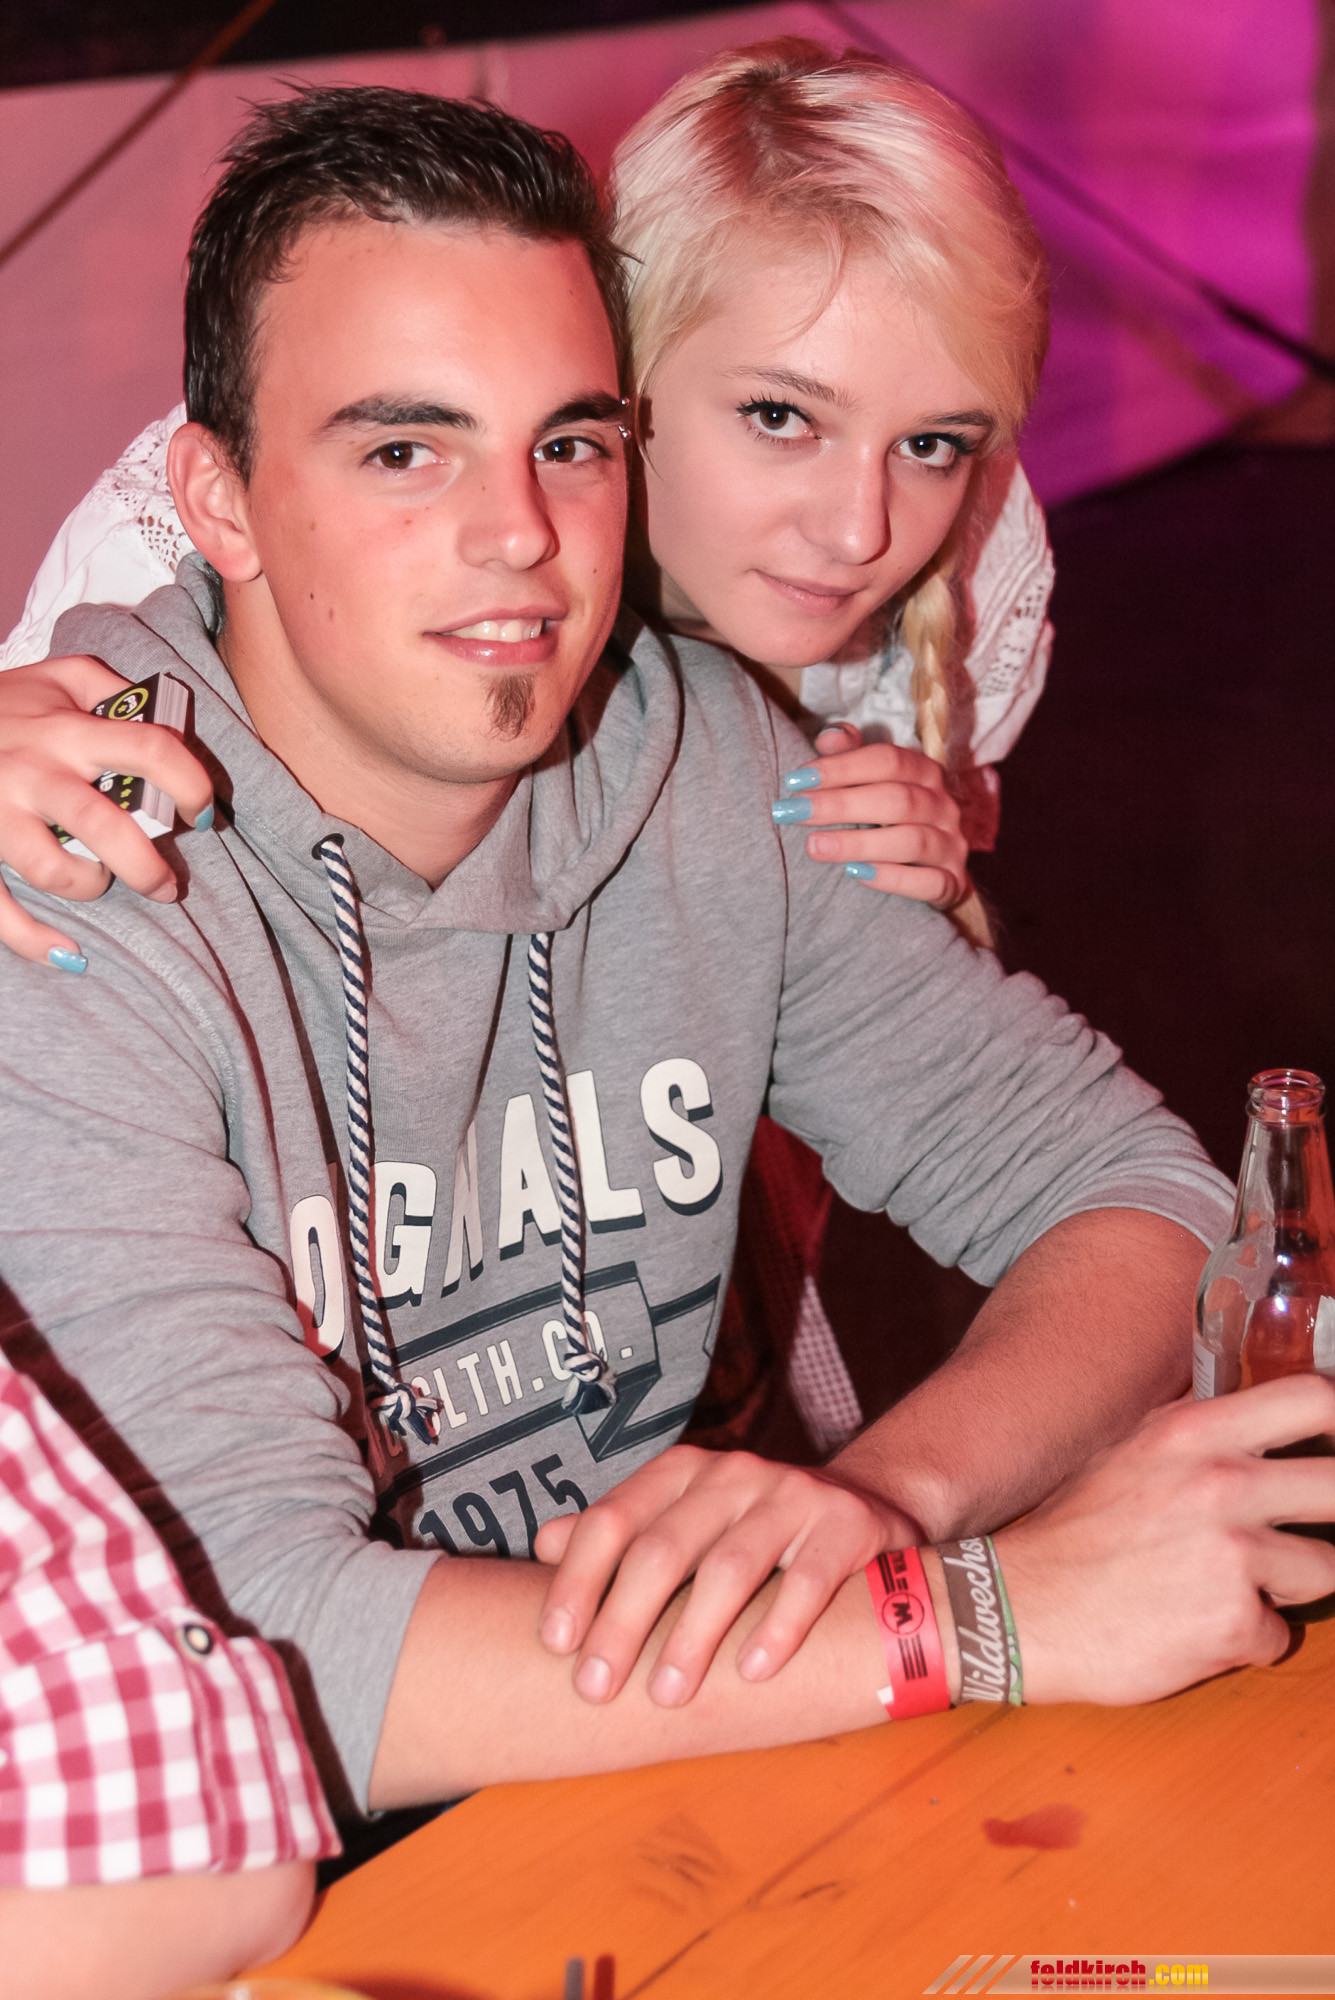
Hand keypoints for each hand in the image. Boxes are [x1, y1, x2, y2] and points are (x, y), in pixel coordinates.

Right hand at [0, 654, 213, 966]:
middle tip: (169, 885)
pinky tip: (67, 953)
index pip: (150, 749)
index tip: (203, 813)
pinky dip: (32, 939)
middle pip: (105, 826)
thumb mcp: (59, 677)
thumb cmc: (4, 704)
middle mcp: (33, 772)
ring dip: (89, 886)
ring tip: (99, 881)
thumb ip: (113, 691)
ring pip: (53, 869)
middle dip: (149, 866)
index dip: (191, 783)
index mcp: (67, 730)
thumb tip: (170, 721)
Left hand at [533, 1443, 922, 1705]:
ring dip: (693, 1637)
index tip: (555, 1643)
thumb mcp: (685, 1522)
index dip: (578, 1580)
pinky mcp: (847, 1525)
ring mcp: (793, 1494)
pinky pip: (807, 1580)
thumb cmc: (753, 1532)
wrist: (865, 1508)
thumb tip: (542, 1544)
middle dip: (623, 1622)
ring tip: (668, 1696)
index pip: (614, 1519)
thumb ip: (621, 1534)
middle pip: (664, 1549)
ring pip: (730, 1566)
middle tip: (596, 1689)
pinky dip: (777, 1628)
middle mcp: (733, 1473)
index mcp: (683, 1471)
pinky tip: (751, 1672)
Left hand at [774, 722, 966, 907]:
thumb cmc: (890, 820)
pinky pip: (929, 882)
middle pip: (897, 799)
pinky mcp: (952, 882)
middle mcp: (943, 805)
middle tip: (793, 813)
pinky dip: (892, 878)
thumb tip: (830, 736)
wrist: (932, 872)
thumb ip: (851, 758)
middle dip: (840, 804)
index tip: (796, 779)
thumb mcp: (872, 784)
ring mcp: (951, 845)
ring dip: (858, 844)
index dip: (841, 767)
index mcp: (924, 773)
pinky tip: (855, 874)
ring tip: (814, 846)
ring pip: (912, 841)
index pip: (887, 760)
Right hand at [996, 1374, 1334, 1706]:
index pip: (1315, 1398)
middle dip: (1333, 1512)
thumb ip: (1200, 1432)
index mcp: (1195, 1431)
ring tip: (1233, 1586)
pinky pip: (1278, 1633)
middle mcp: (1222, 1483)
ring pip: (1328, 1569)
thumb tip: (1264, 1418)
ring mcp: (1234, 1555)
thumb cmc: (1072, 1534)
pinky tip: (1198, 1626)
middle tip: (1307, 1528)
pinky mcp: (1235, 1624)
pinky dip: (1247, 1637)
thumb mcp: (1131, 1451)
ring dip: (1290, 1584)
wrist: (1017, 1607)